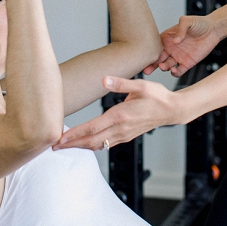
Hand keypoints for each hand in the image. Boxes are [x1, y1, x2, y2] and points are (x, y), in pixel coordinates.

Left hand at [54, 76, 178, 150]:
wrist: (172, 110)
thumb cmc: (157, 96)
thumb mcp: (141, 85)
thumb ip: (120, 83)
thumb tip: (104, 79)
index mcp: (121, 116)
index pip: (93, 128)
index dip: (75, 134)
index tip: (61, 138)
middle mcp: (121, 128)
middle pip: (91, 141)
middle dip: (72, 144)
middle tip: (54, 146)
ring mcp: (124, 134)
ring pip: (98, 145)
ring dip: (81, 146)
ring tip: (65, 146)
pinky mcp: (127, 136)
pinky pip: (107, 144)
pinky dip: (93, 145)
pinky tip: (85, 143)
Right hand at [142, 15, 220, 76]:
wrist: (213, 30)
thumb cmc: (199, 23)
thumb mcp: (187, 21)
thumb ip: (180, 29)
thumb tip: (175, 42)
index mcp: (167, 38)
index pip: (155, 47)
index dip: (149, 52)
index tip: (145, 56)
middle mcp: (170, 48)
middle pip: (157, 59)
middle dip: (151, 64)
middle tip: (146, 69)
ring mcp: (178, 56)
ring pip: (166, 66)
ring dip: (163, 68)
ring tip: (163, 66)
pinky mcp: (187, 63)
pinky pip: (178, 71)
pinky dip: (175, 73)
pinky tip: (174, 71)